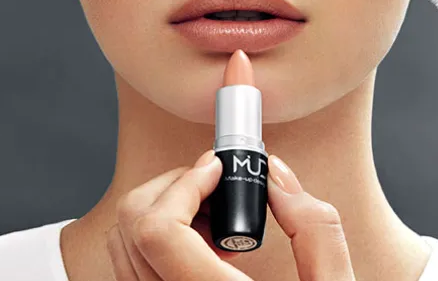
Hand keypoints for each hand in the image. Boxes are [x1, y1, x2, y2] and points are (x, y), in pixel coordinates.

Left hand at [106, 149, 356, 280]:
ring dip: (164, 213)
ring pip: (123, 246)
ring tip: (215, 225)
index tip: (216, 168)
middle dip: (173, 188)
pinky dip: (158, 243)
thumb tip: (275, 178)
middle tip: (217, 189)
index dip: (184, 184)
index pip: (157, 233)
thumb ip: (314, 228)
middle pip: (132, 228)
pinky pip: (131, 271)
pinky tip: (205, 252)